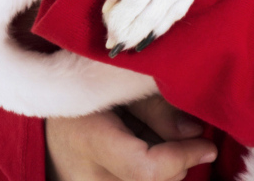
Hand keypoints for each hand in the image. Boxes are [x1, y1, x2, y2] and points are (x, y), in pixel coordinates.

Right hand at [46, 96, 215, 180]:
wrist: (46, 111)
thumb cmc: (83, 84)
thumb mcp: (119, 82)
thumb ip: (156, 107)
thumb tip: (196, 134)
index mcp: (88, 140)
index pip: (146, 170)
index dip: (183, 158)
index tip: (207, 144)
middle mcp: (85, 177)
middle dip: (178, 162)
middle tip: (178, 131)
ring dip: (164, 169)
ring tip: (150, 136)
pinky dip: (151, 173)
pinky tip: (144, 151)